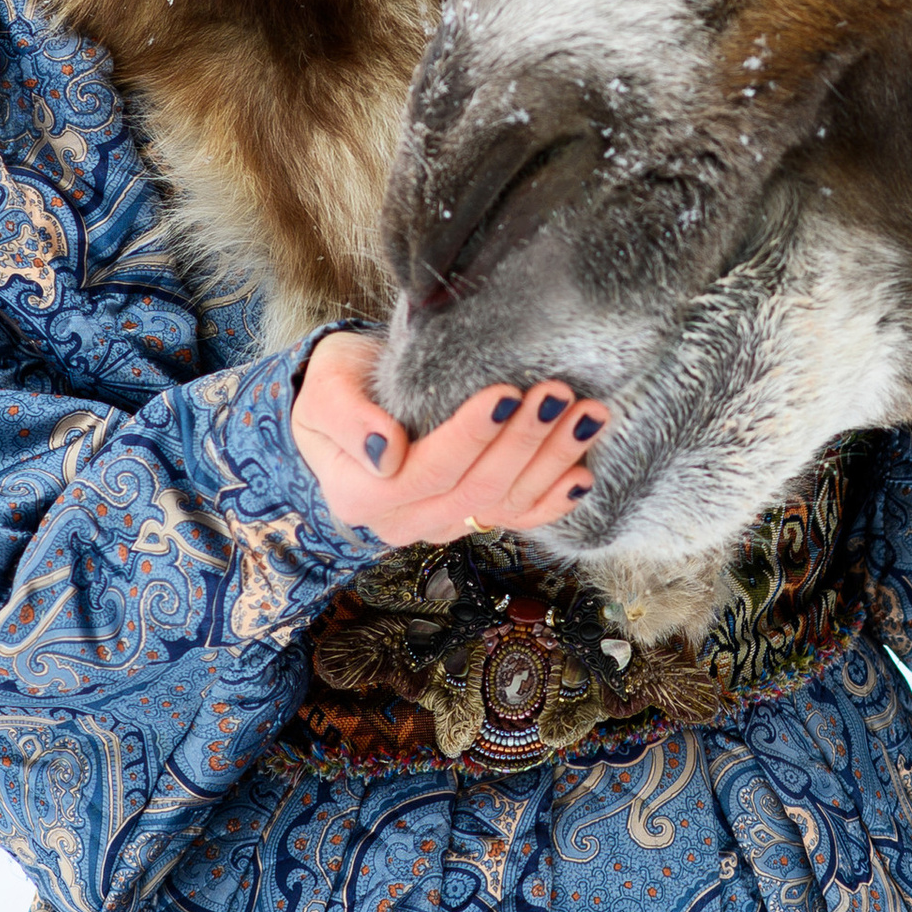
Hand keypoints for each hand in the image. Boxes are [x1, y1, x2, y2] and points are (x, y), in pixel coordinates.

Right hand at [291, 330, 606, 545]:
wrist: (348, 402)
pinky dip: (554, 499)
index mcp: (361, 495)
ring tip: (586, 415)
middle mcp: (402, 522)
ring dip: (552, 461)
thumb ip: (348, 420)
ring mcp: (440, 526)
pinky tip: (583, 474)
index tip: (505, 393)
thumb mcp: (325, 389)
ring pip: (504, 503)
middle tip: (557, 394)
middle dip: (523, 441)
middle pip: (475, 489)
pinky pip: (517, 518)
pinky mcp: (469, 519)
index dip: (471, 435)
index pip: (429, 470)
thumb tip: (387, 454)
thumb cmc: (336, 386)